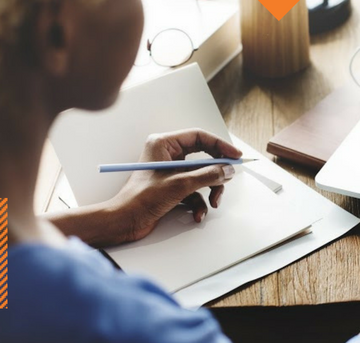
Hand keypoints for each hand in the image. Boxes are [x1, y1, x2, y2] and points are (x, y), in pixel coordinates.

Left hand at [105, 128, 241, 242]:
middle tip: (227, 179)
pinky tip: (197, 214)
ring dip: (209, 191)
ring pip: (201, 176)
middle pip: (203, 157)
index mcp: (164, 144)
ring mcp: (170, 172)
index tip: (235, 156)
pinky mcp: (171, 187)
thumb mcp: (180, 184)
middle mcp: (167, 155)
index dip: (220, 146)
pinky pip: (194, 191)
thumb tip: (228, 170)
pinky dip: (199, 203)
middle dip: (215, 173)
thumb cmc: (141, 199)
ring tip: (213, 203)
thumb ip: (207, 175)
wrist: (124, 222)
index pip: (199, 137)